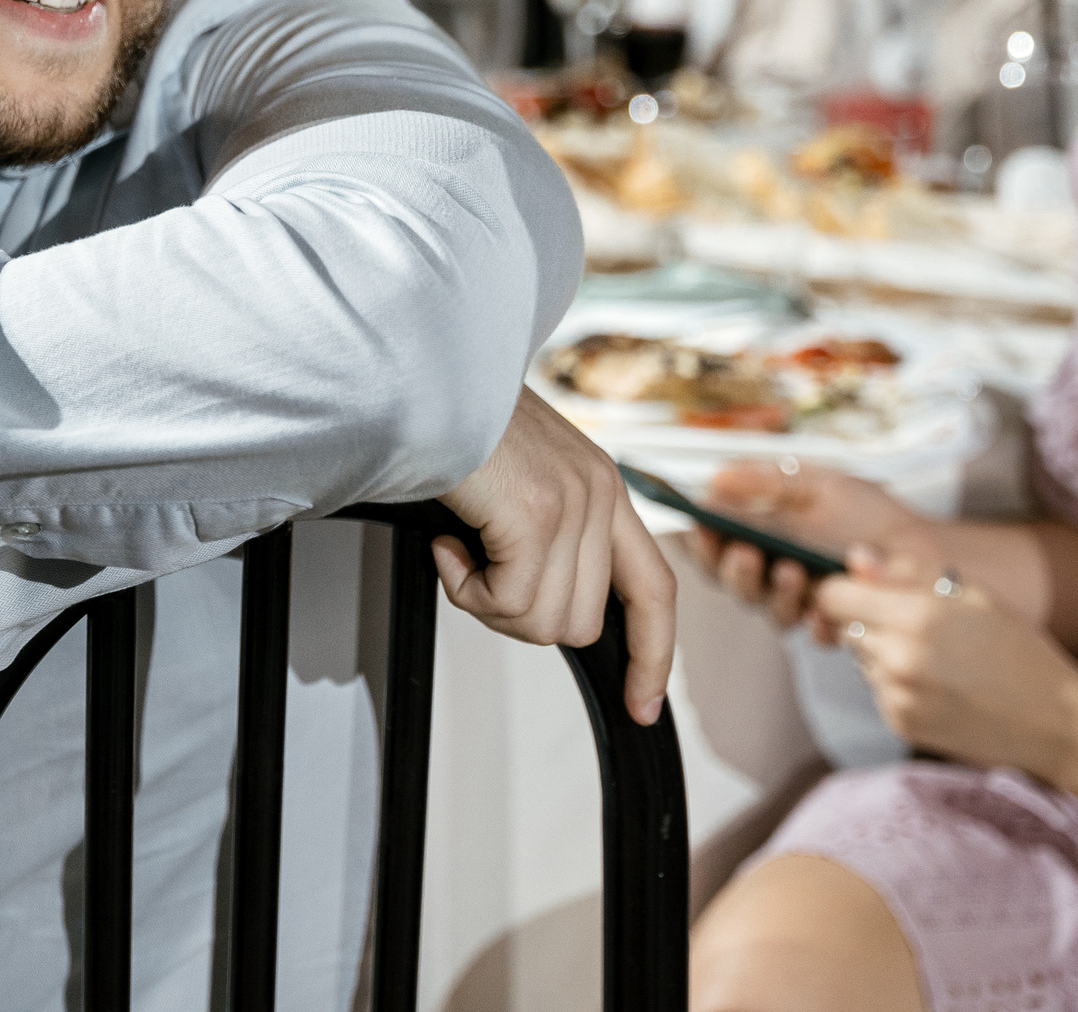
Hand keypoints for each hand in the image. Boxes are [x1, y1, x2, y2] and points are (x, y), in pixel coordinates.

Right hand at [435, 386, 677, 723]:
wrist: (423, 374)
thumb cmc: (453, 421)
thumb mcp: (520, 478)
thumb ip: (544, 533)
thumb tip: (531, 601)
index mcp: (604, 487)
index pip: (655, 587)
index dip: (652, 653)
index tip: (642, 703)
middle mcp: (600, 493)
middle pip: (582, 623)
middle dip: (519, 615)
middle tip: (478, 570)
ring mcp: (574, 504)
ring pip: (544, 621)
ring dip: (487, 600)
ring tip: (461, 546)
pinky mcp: (538, 515)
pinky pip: (509, 601)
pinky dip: (465, 587)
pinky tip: (450, 540)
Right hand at [688, 458, 943, 629]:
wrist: (925, 547)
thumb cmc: (869, 514)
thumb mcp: (817, 485)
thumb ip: (768, 482)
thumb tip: (716, 479)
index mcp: (763, 539)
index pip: (716, 546)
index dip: (701, 541)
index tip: (700, 524)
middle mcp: (775, 576)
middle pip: (734, 584)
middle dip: (733, 569)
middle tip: (743, 552)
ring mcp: (804, 604)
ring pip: (771, 610)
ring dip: (774, 592)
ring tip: (790, 570)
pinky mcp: (835, 626)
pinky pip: (816, 633)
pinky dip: (819, 621)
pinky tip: (825, 609)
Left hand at [814, 550, 1077, 778]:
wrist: (1055, 722)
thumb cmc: (1018, 651)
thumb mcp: (971, 595)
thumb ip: (906, 572)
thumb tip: (855, 559)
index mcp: (916, 615)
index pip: (833, 596)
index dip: (846, 590)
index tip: (864, 592)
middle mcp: (899, 657)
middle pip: (844, 627)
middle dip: (869, 622)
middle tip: (919, 628)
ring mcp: (897, 696)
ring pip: (861, 660)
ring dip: (883, 655)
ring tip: (937, 660)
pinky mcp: (901, 724)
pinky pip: (878, 692)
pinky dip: (898, 687)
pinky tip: (939, 687)